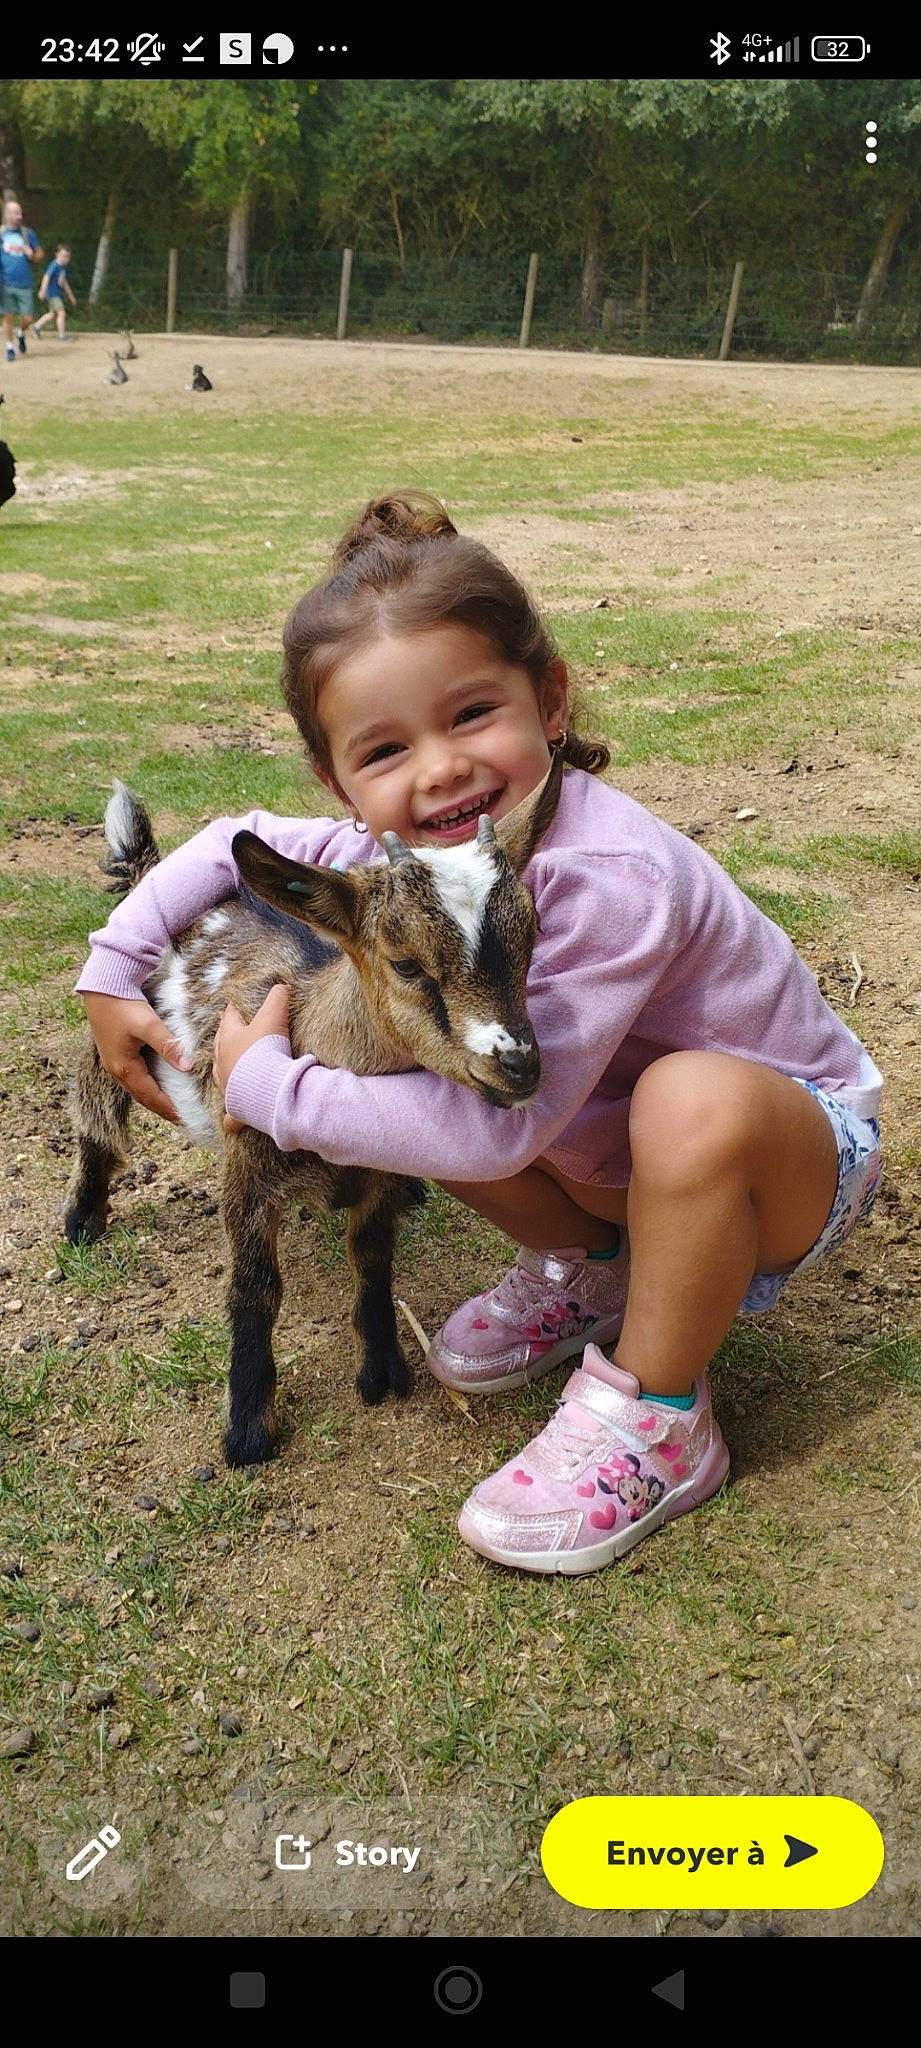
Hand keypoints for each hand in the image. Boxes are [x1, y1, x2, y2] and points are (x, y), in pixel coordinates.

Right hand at [82, 992, 193, 1122]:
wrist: (102, 988)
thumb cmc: (124, 1006)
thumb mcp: (149, 1025)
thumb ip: (168, 1046)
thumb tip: (187, 1067)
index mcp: (124, 1067)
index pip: (150, 1096)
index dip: (168, 1108)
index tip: (184, 1119)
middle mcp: (116, 1069)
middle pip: (141, 1096)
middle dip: (160, 1108)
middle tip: (179, 1118)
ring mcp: (113, 1062)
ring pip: (135, 1088)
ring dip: (152, 1098)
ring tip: (169, 1105)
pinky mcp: (114, 1053)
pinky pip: (131, 1077)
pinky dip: (145, 1085)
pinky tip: (154, 1083)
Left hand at [213, 983, 290, 1133]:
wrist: (267, 1087)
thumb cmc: (266, 1050)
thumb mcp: (274, 1017)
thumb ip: (278, 997)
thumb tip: (281, 984)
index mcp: (229, 1037)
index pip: (229, 1016)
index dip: (235, 1009)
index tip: (238, 1005)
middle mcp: (223, 1060)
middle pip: (221, 1045)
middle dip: (227, 1039)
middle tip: (235, 1034)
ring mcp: (227, 1083)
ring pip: (222, 1074)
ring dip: (227, 1070)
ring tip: (232, 1068)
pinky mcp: (235, 1106)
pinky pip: (231, 1115)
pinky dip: (231, 1118)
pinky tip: (230, 1123)